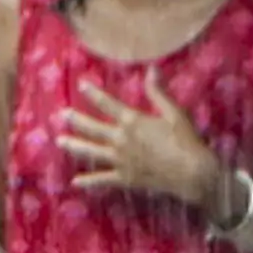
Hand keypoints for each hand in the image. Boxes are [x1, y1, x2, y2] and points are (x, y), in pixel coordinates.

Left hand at [58, 77, 223, 210]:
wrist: (192, 173)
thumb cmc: (186, 140)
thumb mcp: (174, 112)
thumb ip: (158, 92)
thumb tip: (151, 69)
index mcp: (132, 121)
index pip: (107, 104)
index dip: (93, 93)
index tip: (80, 85)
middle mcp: (121, 140)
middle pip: (92, 128)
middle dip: (75, 120)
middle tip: (60, 115)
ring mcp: (120, 160)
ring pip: (91, 151)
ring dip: (74, 146)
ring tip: (59, 141)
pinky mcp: (124, 178)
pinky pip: (102, 179)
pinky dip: (88, 181)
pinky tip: (75, 182)